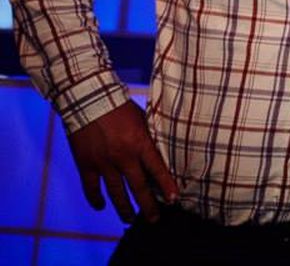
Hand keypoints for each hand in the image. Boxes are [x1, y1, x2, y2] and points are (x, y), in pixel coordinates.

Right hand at [66, 101, 177, 222]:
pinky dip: (95, 199)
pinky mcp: (85, 164)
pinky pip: (91, 188)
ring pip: (116, 193)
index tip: (174, 199)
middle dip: (148, 206)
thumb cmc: (120, 108)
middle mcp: (123, 157)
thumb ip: (149, 139)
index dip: (166, 186)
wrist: (88, 99)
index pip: (157, 170)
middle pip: (138, 188)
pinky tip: (101, 206)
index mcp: (140, 144)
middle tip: (153, 219)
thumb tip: (160, 155)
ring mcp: (103, 163)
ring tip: (130, 219)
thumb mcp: (142, 120)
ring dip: (124, 209)